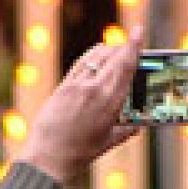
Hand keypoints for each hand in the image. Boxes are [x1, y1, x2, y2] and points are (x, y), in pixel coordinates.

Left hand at [18, 27, 143, 181]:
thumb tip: (138, 126)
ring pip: (96, 57)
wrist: (49, 157)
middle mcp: (95, 90)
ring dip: (108, 50)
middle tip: (132, 40)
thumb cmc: (80, 153)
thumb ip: (126, 131)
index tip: (138, 31)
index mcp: (111, 103)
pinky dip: (91, 56)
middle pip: (113, 58)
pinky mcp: (63, 86)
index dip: (134, 47)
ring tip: (116, 49)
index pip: (126, 67)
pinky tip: (96, 54)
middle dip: (125, 47)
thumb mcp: (108, 142)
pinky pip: (81, 63)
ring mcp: (77, 86)